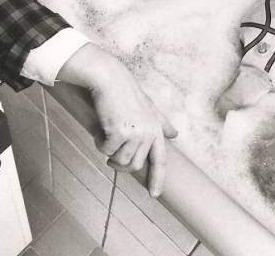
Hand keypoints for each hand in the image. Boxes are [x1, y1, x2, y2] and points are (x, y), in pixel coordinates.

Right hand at [57, 43, 177, 196]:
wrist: (110, 79)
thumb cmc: (127, 93)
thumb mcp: (149, 107)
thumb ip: (162, 122)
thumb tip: (175, 134)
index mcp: (156, 130)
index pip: (160, 161)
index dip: (158, 179)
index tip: (155, 195)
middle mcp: (148, 134)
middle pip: (133, 165)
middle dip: (120, 165)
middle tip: (110, 157)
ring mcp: (134, 134)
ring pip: (118, 160)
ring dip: (109, 152)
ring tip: (106, 136)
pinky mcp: (118, 132)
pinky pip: (106, 150)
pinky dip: (100, 143)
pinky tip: (101, 129)